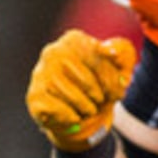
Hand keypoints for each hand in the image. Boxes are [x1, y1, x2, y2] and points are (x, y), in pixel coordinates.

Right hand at [27, 30, 134, 151]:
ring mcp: (40, 74)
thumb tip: (115, 52)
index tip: (119, 94)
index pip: (96, 58)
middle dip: (99, 96)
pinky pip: (58, 109)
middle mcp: (53, 52)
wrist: (76, 109)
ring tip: (89, 110)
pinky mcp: (34, 96)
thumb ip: (123, 55)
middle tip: (101, 103)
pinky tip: (75, 116)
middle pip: (85, 79)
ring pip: (72, 96)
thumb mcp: (117, 67)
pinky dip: (72, 117)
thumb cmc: (97, 83)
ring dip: (86, 108)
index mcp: (73, 40)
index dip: (110, 80)